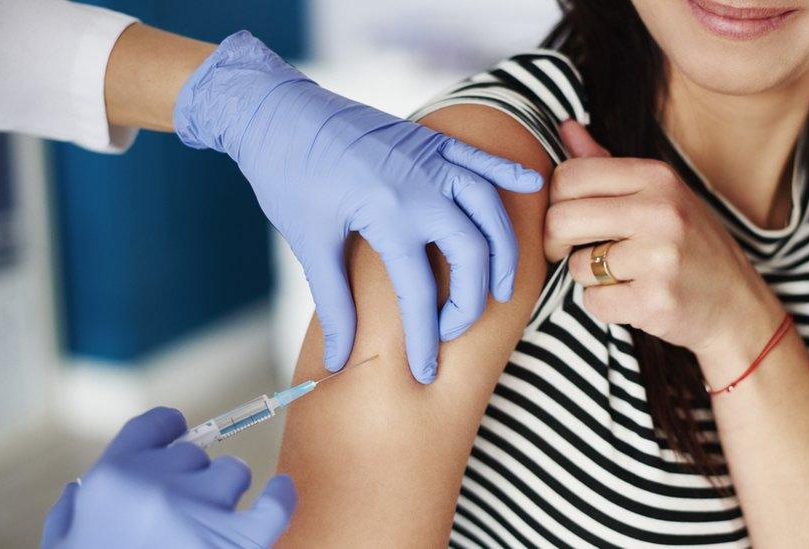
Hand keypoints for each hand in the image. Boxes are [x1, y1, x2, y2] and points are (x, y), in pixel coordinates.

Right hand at [42, 407, 295, 548]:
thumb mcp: (61, 547)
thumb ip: (70, 514)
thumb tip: (80, 490)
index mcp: (112, 480)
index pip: (152, 427)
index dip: (167, 430)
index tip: (176, 436)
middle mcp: (159, 486)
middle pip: (193, 454)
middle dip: (190, 478)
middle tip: (179, 513)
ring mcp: (203, 513)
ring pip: (232, 474)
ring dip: (224, 493)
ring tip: (209, 523)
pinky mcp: (240, 544)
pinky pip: (275, 506)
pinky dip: (281, 496)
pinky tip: (280, 490)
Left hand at [174, 32, 541, 382]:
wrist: (276, 109)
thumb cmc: (287, 173)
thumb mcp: (309, 241)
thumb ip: (334, 302)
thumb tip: (340, 360)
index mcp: (389, 213)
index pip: (420, 292)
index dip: (424, 338)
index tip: (425, 371)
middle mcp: (422, 185)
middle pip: (472, 253)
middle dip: (473, 300)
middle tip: (456, 329)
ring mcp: (431, 159)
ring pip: (489, 209)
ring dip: (503, 250)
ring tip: (504, 286)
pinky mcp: (430, 141)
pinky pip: (481, 159)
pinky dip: (508, 174)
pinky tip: (532, 186)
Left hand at [544, 121, 784, 383]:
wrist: (736, 304)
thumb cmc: (689, 245)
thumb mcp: (659, 194)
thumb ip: (605, 163)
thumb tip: (564, 126)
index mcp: (657, 176)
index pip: (570, 175)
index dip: (554, 201)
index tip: (567, 219)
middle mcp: (660, 211)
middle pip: (562, 219)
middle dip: (556, 241)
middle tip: (571, 252)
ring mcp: (660, 257)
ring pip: (578, 266)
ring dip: (589, 277)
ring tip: (624, 274)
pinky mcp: (655, 300)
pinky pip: (594, 302)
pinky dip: (605, 305)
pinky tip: (634, 297)